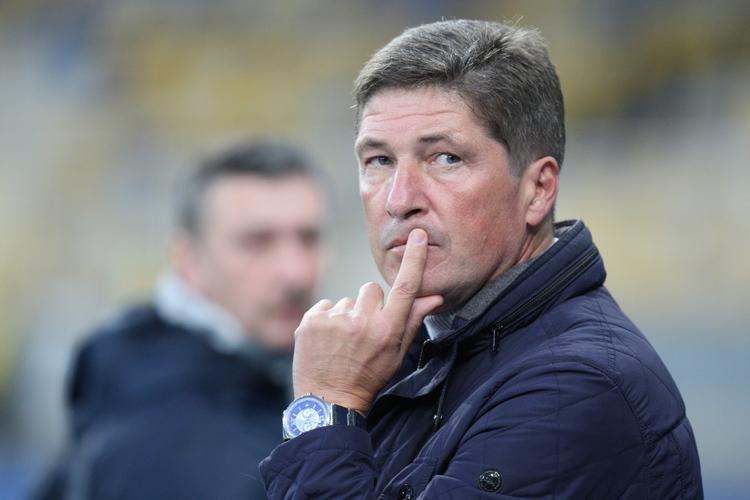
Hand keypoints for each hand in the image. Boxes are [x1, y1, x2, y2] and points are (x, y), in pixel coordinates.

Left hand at [292, 228, 442, 413]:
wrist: (328, 399)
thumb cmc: (368, 376)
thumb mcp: (397, 353)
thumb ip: (413, 321)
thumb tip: (434, 296)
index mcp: (387, 330)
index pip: (405, 287)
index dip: (414, 259)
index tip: (417, 235)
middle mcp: (362, 322)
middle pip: (372, 290)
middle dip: (370, 305)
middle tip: (363, 331)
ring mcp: (334, 320)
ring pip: (348, 300)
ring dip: (347, 315)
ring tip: (343, 341)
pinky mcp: (311, 321)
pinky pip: (326, 306)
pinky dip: (327, 319)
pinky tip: (328, 341)